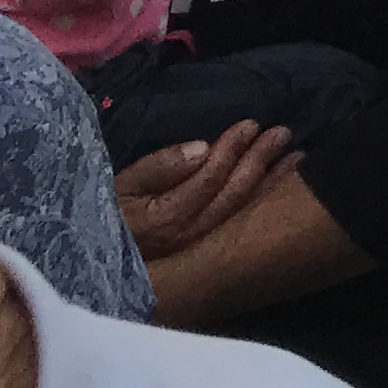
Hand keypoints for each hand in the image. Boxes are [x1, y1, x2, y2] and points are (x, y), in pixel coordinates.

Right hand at [116, 120, 291, 259]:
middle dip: (259, 161)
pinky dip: (262, 204)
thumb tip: (201, 148)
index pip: (209, 179)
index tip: (250, 124)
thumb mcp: (121, 186)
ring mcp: (200, 251)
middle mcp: (189, 239)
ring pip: (241, 213)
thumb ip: (160, 167)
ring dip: (270, 182)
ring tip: (295, 157)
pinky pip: (240, 227)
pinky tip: (280, 186)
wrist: (92, 263)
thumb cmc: (105, 214)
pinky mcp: (206, 258)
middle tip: (283, 133)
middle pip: (232, 196)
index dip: (230, 150)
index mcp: (166, 220)